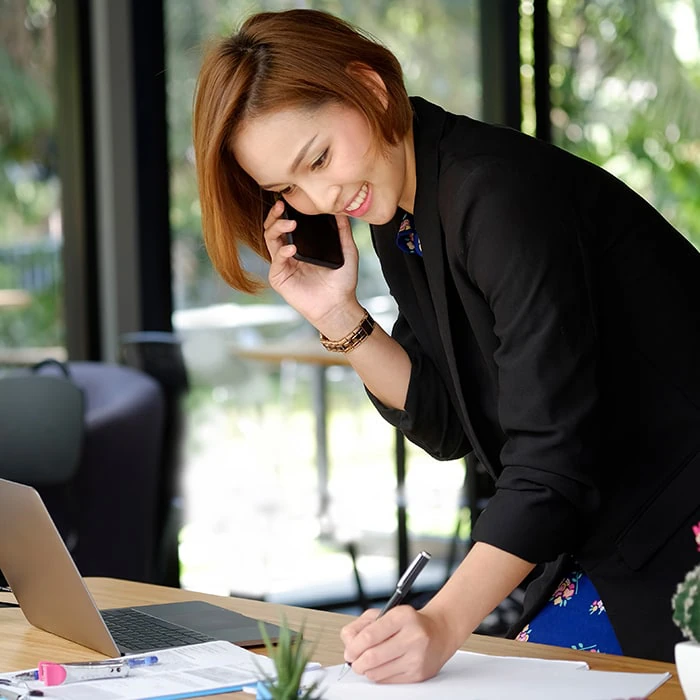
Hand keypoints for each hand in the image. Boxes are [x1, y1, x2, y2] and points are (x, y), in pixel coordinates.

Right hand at [264, 199, 359, 328]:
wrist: (339, 306)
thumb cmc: (342, 282)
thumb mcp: (347, 251)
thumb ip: (343, 231)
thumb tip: (341, 210)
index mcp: (301, 247)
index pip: (286, 225)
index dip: (284, 212)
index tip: (289, 200)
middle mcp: (289, 255)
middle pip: (272, 229)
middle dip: (275, 216)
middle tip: (282, 206)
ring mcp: (283, 266)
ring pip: (270, 241)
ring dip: (277, 228)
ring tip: (290, 223)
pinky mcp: (279, 278)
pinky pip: (276, 261)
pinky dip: (283, 252)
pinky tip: (292, 249)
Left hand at [339, 605, 456, 683]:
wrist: (439, 632)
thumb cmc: (409, 623)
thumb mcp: (385, 613)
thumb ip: (362, 625)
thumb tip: (348, 643)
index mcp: (402, 616)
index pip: (370, 635)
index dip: (353, 646)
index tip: (349, 651)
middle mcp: (412, 636)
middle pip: (372, 657)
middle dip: (357, 662)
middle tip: (354, 661)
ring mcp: (417, 657)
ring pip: (378, 672)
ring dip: (366, 670)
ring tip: (368, 662)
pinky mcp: (418, 674)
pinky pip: (388, 681)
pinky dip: (379, 676)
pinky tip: (382, 666)